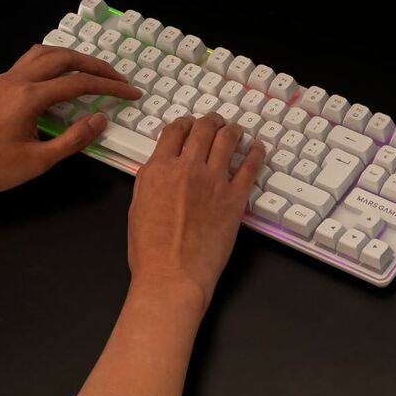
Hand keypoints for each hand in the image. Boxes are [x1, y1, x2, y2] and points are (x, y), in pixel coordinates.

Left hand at [0, 44, 141, 212]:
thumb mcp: (40, 160)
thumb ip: (74, 138)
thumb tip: (100, 120)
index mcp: (28, 97)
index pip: (78, 83)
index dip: (109, 87)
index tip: (131, 93)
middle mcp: (16, 81)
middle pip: (63, 58)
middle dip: (95, 65)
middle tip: (118, 78)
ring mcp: (5, 80)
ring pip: (44, 53)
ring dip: (74, 57)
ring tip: (94, 71)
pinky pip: (31, 61)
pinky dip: (54, 62)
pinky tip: (63, 76)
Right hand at [127, 111, 265, 313]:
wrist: (172, 275)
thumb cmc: (150, 251)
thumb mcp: (137, 207)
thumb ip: (150, 182)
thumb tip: (159, 170)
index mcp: (158, 169)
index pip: (174, 131)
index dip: (185, 123)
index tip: (191, 123)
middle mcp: (186, 168)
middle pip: (203, 129)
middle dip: (211, 121)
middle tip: (217, 121)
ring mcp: (213, 181)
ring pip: (226, 140)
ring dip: (233, 130)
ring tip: (237, 130)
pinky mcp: (235, 198)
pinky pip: (249, 167)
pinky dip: (255, 153)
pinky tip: (257, 148)